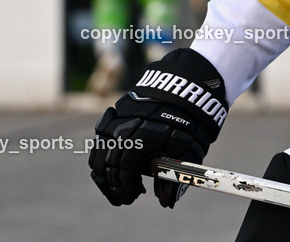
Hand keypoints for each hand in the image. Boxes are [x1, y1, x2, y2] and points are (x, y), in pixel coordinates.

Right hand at [88, 48, 227, 206]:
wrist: (187, 87)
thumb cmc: (190, 122)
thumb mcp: (190, 151)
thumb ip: (176, 178)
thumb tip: (167, 203)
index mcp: (144, 137)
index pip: (125, 169)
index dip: (127, 186)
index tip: (134, 196)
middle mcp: (126, 127)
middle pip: (109, 163)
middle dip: (114, 185)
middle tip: (124, 198)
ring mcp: (118, 117)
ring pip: (99, 150)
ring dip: (102, 172)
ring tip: (112, 186)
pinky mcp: (115, 111)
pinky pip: (100, 135)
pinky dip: (99, 152)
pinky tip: (106, 165)